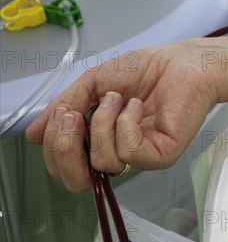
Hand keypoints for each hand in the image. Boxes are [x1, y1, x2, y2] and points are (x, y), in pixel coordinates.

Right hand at [26, 40, 217, 191]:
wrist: (181, 62)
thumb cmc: (145, 70)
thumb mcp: (93, 84)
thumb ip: (64, 107)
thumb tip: (33, 134)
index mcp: (100, 140)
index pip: (65, 165)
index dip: (54, 144)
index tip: (63, 113)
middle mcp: (118, 154)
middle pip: (77, 179)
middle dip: (65, 146)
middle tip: (74, 115)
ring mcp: (140, 157)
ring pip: (101, 161)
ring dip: (103, 122)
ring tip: (120, 98)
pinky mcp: (161, 155)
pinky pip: (128, 151)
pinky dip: (125, 122)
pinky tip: (138, 106)